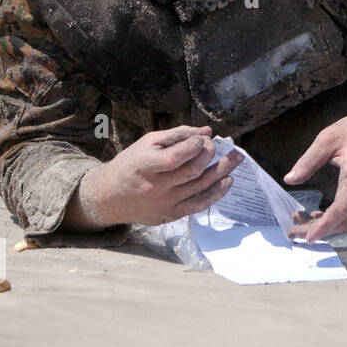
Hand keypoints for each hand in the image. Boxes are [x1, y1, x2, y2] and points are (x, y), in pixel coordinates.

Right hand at [73, 125, 242, 227]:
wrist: (109, 197)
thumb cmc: (131, 164)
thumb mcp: (147, 143)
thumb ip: (177, 135)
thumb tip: (207, 131)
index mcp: (144, 165)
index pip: (175, 157)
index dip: (194, 146)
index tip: (202, 139)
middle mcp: (154, 187)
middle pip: (193, 172)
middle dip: (212, 156)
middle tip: (221, 146)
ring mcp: (163, 203)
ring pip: (200, 187)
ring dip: (223, 171)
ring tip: (237, 158)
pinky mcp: (170, 215)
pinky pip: (199, 205)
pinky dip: (217, 193)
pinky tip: (228, 180)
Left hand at [283, 107, 346, 241]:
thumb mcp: (328, 138)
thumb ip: (309, 161)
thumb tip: (290, 180)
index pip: (340, 210)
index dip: (323, 227)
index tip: (307, 238)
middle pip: (343, 222)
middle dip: (318, 231)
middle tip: (293, 230)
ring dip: (326, 227)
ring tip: (302, 220)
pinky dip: (335, 220)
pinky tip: (318, 214)